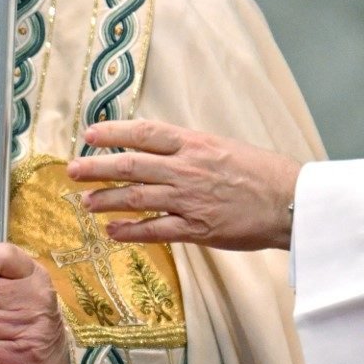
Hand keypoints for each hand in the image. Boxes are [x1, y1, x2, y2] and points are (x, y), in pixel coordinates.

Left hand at [66, 120, 300, 250]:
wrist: (292, 201)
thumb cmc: (261, 172)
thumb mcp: (222, 146)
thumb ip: (188, 148)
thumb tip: (155, 148)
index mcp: (194, 143)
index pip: (144, 133)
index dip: (113, 132)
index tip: (89, 134)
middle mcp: (187, 168)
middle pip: (130, 165)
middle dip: (96, 168)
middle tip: (72, 171)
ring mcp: (190, 199)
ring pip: (136, 198)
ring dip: (106, 201)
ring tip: (86, 203)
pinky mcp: (197, 228)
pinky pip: (155, 229)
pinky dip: (130, 231)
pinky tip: (113, 232)